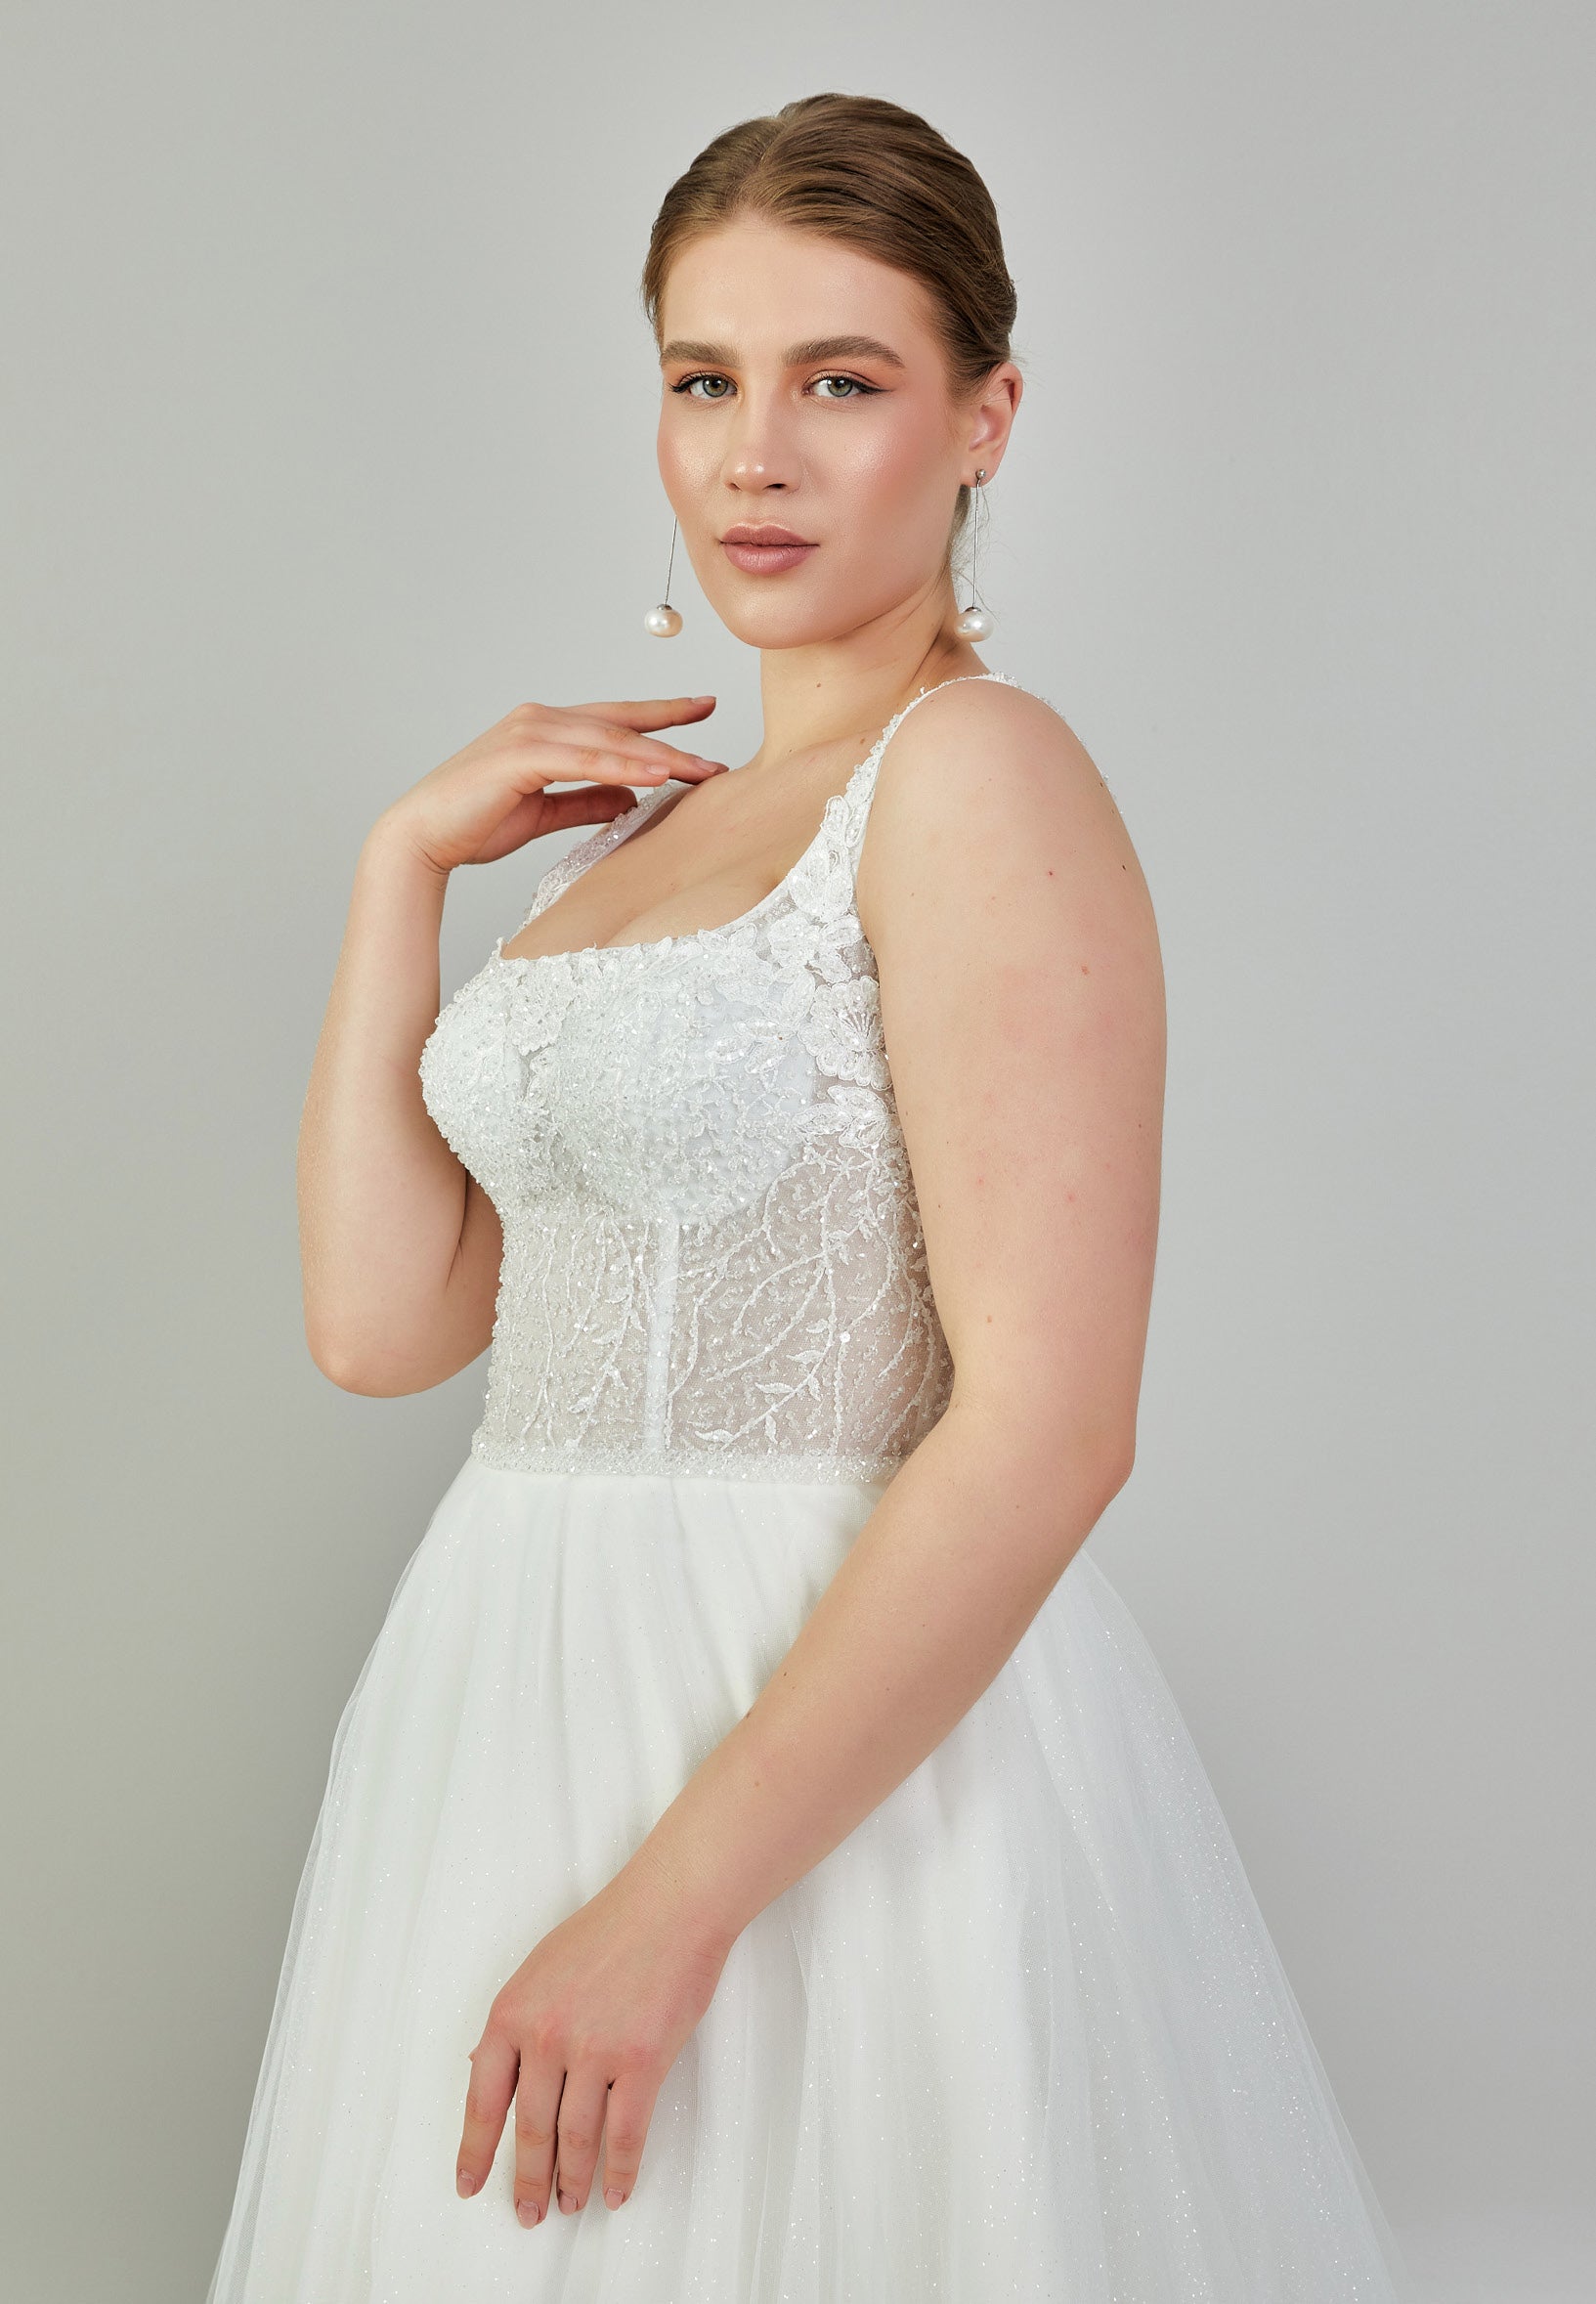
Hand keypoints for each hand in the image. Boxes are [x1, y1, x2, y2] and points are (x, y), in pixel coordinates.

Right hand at [379, 695, 729, 877]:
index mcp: (546, 730)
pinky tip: (656, 775)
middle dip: (674, 736)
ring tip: (701, 771)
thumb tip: (631, 797)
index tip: (703, 709)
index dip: (662, 716)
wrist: (423, 838)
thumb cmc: (476, 825)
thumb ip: (588, 800)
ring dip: (659, 755)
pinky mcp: (521, 755)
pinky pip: (584, 759)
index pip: (615, 719)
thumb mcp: (546, 812)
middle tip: (717, 753)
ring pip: (609, 740)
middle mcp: (540, 720)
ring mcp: (530, 731)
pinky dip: (622, 765)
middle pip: (621, 724)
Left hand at [455, 1843, 734, 2225]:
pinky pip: (624, 2135)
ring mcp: (593, 2051)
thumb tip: (490, 2071)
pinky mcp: (640, 2062)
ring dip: (572, 2181)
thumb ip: (517, 2021)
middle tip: (527, 2211)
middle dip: (527, 2179)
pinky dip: (619, 2171)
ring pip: (575, 2139)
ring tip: (570, 2203)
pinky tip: (615, 2190)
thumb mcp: (541, 1969)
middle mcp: (546, 2037)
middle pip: (530, 2130)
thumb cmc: (611, 1929)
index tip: (469, 2184)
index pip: (482, 2099)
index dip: (475, 2150)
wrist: (670, 1905)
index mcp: (513, 2012)